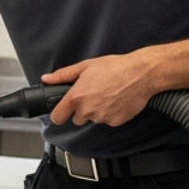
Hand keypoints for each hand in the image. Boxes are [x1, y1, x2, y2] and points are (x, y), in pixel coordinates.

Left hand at [42, 53, 157, 126]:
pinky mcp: (115, 122)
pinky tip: (117, 101)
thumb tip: (46, 79)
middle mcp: (87, 110)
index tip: (62, 111)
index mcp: (76, 97)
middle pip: (76, 119)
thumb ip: (63, 75)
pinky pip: (108, 121)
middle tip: (93, 95)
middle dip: (81, 111)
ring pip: (93, 119)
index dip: (59, 114)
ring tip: (107, 95)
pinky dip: (111, 114)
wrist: (141, 74)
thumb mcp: (85, 66)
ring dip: (97, 111)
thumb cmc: (115, 67)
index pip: (57, 117)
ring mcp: (101, 118)